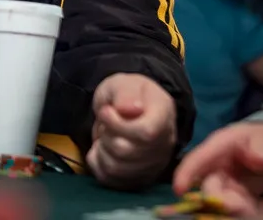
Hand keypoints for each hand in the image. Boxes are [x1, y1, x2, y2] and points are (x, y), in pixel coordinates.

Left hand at [86, 73, 176, 189]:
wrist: (130, 108)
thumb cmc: (127, 95)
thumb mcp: (123, 83)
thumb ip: (125, 93)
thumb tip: (128, 109)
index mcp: (164, 115)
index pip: (147, 133)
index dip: (119, 124)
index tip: (106, 111)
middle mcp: (164, 144)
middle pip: (126, 151)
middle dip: (106, 134)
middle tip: (105, 122)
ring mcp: (153, 165)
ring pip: (116, 168)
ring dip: (101, 149)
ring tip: (106, 134)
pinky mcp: (138, 178)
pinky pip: (109, 179)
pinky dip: (97, 162)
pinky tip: (102, 149)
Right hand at [173, 122, 262, 216]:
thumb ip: (262, 147)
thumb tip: (257, 160)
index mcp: (218, 148)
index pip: (197, 160)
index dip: (186, 174)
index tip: (180, 190)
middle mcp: (218, 170)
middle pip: (211, 188)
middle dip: (222, 201)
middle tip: (243, 208)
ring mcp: (228, 187)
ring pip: (228, 202)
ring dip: (243, 210)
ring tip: (261, 206)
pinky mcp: (241, 200)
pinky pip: (251, 209)